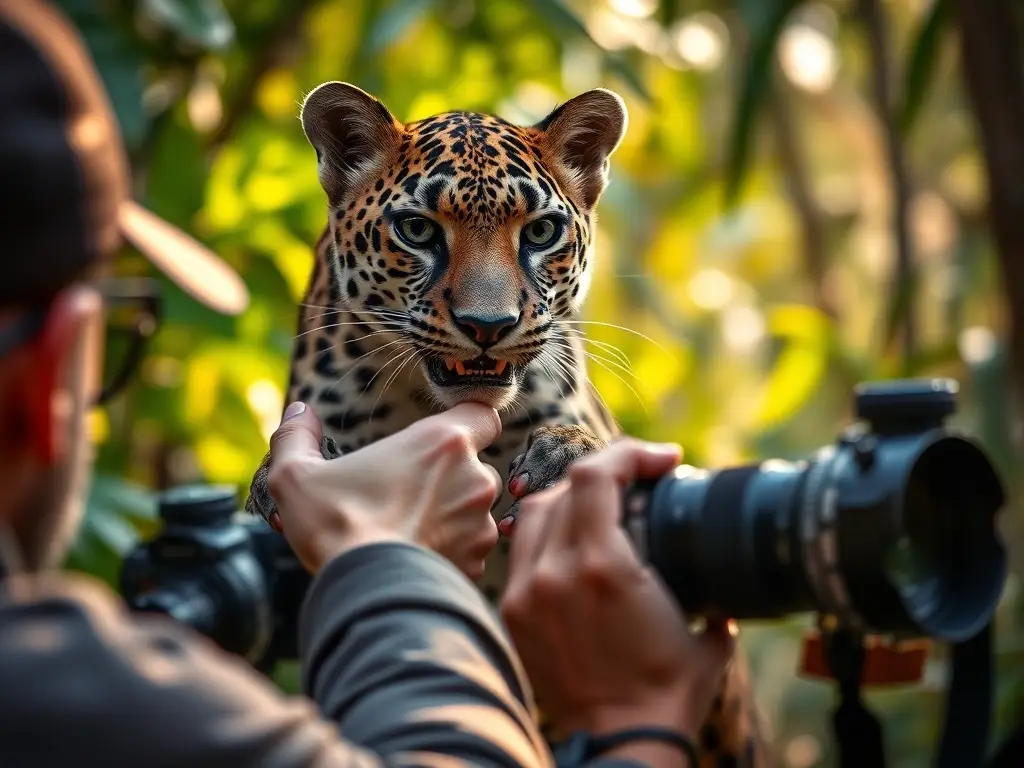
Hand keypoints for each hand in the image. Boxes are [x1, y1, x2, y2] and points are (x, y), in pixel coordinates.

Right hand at [266, 401, 503, 577]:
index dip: (469, 425)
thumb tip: (298, 412)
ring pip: (474, 512)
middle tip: (406, 494)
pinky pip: (470, 551)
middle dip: (449, 479)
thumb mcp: (297, 475)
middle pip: (476, 467)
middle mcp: (475, 478)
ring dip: (450, 517)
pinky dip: (449, 553)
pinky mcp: (478, 563)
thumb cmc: (335, 524)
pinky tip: (414, 558)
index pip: (483, 416)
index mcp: (442, 442)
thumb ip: (297, 436)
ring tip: (406, 531)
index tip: (443, 441)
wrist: (363, 591)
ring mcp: (481, 524)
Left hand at [499, 439, 737, 765]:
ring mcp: (527, 592)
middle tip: (638, 485)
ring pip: (536, 514)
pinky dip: (549, 539)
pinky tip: (575, 549)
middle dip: (606, 475)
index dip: (631, 454)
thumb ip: (712, 589)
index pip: (596, 473)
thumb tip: (719, 575)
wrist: (623, 740)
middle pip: (564, 486)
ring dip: (572, 501)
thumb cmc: (670, 691)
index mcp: (603, 565)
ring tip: (604, 513)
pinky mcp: (514, 614)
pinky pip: (524, 553)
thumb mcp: (708, 631)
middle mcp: (555, 571)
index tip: (663, 460)